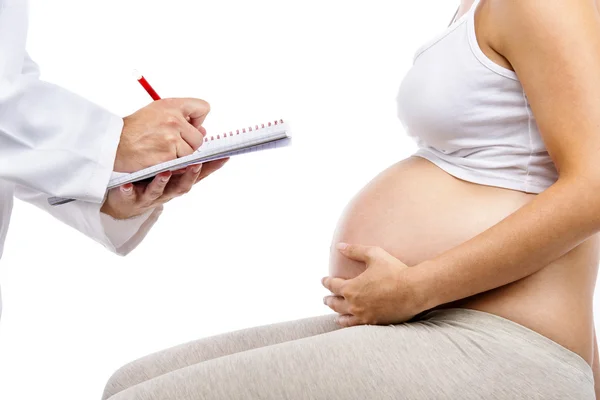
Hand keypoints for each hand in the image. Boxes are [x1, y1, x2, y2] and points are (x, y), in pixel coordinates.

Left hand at [101, 158, 228, 218]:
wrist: (126, 197)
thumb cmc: (151, 177)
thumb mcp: (171, 162)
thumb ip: (187, 148)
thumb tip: (204, 131)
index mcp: (179, 179)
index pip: (200, 173)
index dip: (212, 166)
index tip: (224, 157)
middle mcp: (169, 189)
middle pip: (184, 185)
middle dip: (190, 174)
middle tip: (195, 163)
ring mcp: (151, 194)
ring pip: (160, 190)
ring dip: (163, 181)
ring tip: (164, 171)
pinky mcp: (132, 198)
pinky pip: (131, 195)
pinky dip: (130, 191)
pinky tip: (126, 186)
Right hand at [114, 98, 209, 172]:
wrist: (113, 143)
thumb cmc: (134, 130)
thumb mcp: (157, 113)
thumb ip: (181, 118)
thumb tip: (203, 130)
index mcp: (172, 105)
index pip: (203, 108)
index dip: (197, 120)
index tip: (187, 126)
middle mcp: (173, 119)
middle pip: (199, 137)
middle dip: (188, 144)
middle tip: (169, 144)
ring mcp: (171, 138)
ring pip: (191, 153)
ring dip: (179, 156)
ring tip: (161, 151)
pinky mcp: (167, 155)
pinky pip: (181, 164)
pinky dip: (172, 165)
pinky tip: (158, 159)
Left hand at [321, 243, 424, 327]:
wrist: (415, 290)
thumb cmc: (395, 270)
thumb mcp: (374, 255)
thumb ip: (355, 250)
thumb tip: (339, 246)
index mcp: (351, 288)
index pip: (333, 285)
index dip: (327, 282)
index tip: (324, 280)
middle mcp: (354, 304)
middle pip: (336, 303)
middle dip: (329, 300)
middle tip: (326, 299)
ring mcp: (364, 315)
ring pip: (344, 318)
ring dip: (338, 314)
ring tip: (336, 315)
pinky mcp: (375, 323)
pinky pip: (358, 326)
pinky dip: (351, 325)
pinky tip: (352, 324)